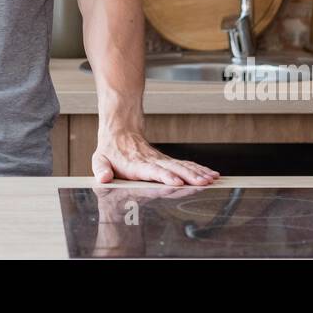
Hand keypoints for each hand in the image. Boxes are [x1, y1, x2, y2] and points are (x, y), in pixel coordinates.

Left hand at [91, 130, 219, 185]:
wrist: (120, 130)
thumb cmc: (110, 150)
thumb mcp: (100, 159)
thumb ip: (101, 169)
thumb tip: (103, 178)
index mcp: (136, 164)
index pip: (152, 171)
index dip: (164, 176)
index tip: (176, 181)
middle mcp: (151, 162)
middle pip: (173, 168)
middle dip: (189, 176)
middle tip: (203, 182)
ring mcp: (161, 160)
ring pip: (182, 165)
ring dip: (198, 173)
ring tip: (212, 179)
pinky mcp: (167, 161)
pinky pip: (185, 164)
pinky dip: (199, 169)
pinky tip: (212, 174)